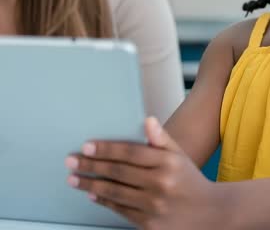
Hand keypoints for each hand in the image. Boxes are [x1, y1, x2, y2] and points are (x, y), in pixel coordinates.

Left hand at [65, 117, 221, 229]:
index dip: (106, 148)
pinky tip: (92, 194)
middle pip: (118, 172)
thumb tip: (147, 119)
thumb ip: (161, 138)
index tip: (86, 145)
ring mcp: (155, 207)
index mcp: (167, 162)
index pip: (129, 152)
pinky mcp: (151, 226)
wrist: (211, 214)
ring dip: (91, 184)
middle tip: (71, 160)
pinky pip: (122, 211)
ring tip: (74, 178)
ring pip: (116, 193)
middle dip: (90, 165)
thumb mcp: (179, 155)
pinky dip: (105, 202)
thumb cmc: (190, 180)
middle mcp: (160, 184)